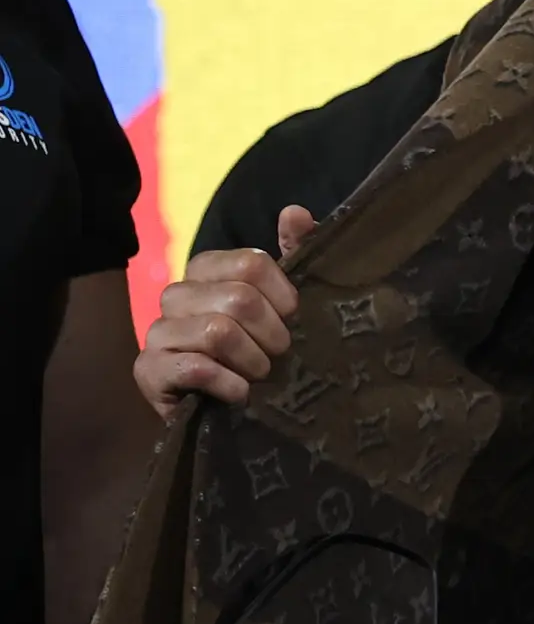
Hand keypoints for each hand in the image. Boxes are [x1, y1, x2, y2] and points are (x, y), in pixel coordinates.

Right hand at [135, 207, 319, 415]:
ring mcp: (157, 332)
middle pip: (239, 299)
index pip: (251, 264)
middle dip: (273, 336)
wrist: (231, 412)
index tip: (293, 320)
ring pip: (218, 332)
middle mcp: (175, 294)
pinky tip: (239, 395)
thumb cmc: (260, 350)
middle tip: (278, 355)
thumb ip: (295, 253)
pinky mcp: (147, 370)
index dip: (284, 297)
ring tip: (258, 376)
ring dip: (253, 363)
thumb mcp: (285, 303)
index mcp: (206, 270)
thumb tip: (295, 211)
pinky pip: (196, 368)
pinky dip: (230, 385)